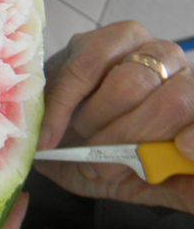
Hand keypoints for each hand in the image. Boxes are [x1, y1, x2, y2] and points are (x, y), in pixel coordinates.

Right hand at [35, 21, 193, 211]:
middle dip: (133, 139)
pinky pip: (83, 70)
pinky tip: (51, 133)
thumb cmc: (99, 161)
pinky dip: (63, 108)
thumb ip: (179, 189)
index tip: (182, 149)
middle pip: (172, 101)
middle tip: (99, 165)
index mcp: (193, 104)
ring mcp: (140, 47)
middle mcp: (177, 68)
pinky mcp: (96, 39)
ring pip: (131, 82)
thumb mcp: (140, 185)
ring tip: (78, 140)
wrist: (48, 139)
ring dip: (97, 122)